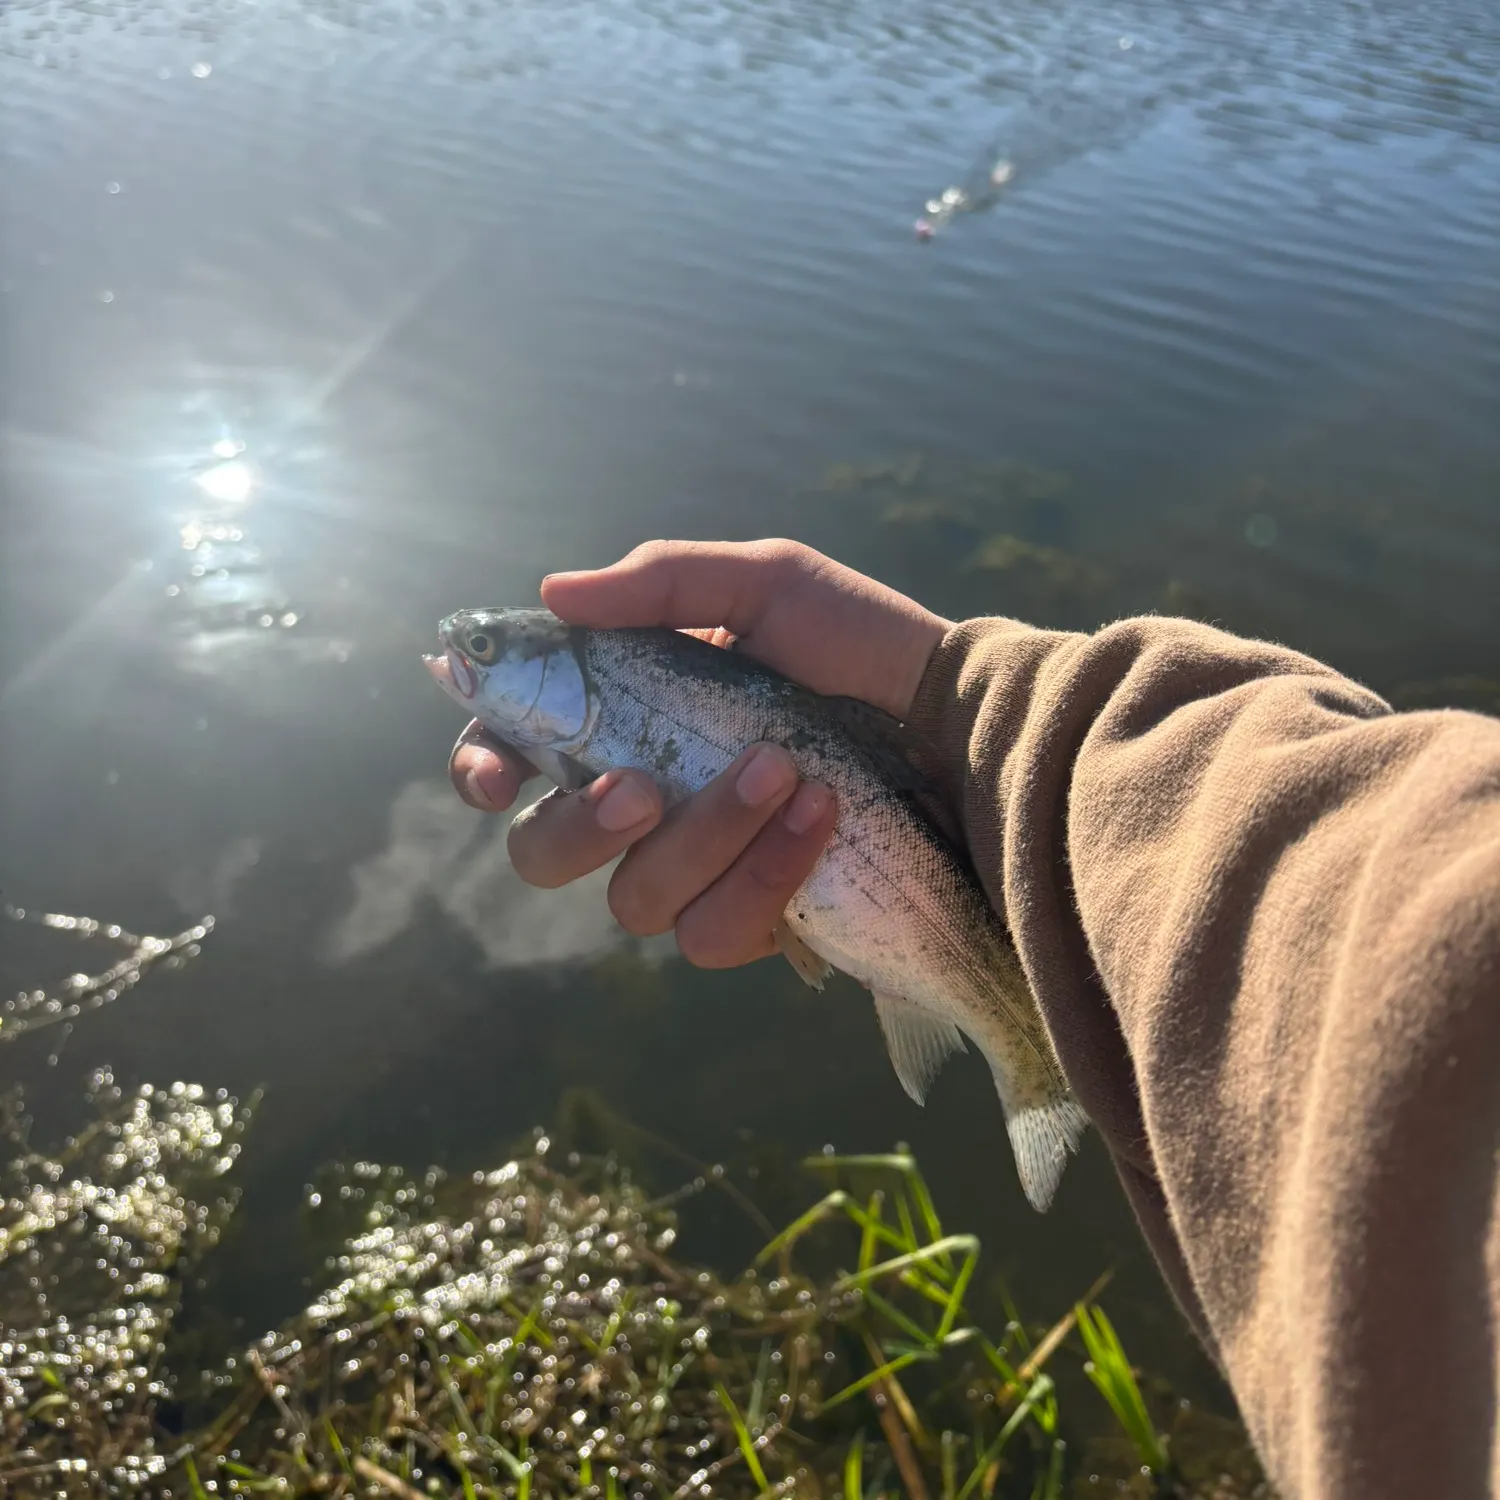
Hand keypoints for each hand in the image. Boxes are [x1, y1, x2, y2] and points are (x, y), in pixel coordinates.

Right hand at [447, 539, 949, 967]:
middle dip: (580, 827)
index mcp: (622, 722)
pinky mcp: (755, 920)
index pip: (512, 759)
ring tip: (784, 771)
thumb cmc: (854, 644)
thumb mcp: (765, 586)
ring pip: (635, 900)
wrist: (953, 717)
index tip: (497, 773)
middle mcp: (643, 806)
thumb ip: (661, 584)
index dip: (481, 770)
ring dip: (706, 837)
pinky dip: (764, 876)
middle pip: (543, 853)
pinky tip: (820, 818)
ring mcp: (697, 871)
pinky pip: (716, 933)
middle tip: (645, 785)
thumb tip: (555, 592)